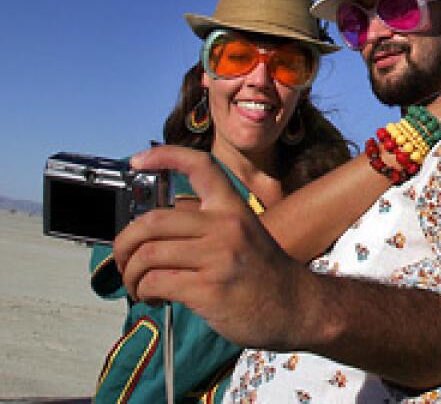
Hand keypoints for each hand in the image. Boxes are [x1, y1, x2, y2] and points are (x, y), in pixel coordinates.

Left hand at [113, 145, 309, 349]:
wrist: (296, 305)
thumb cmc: (264, 273)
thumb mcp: (244, 234)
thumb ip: (207, 227)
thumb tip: (155, 234)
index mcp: (233, 208)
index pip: (199, 166)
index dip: (164, 157)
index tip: (137, 161)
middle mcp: (226, 227)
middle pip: (153, 222)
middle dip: (125, 244)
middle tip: (123, 259)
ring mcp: (218, 258)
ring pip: (148, 255)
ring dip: (131, 274)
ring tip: (138, 285)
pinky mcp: (209, 289)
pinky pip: (156, 283)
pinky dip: (144, 292)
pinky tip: (153, 298)